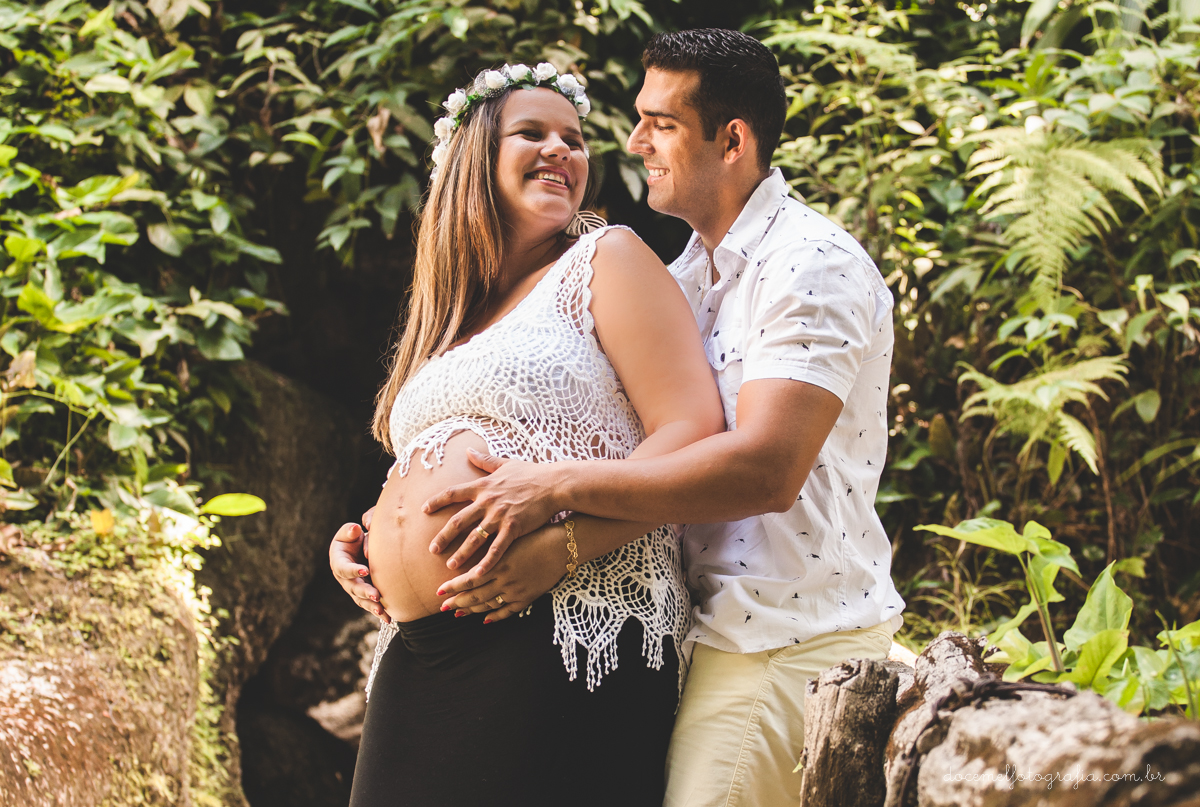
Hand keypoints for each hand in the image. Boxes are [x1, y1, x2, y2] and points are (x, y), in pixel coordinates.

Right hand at [329, 507, 389, 623]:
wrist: (359, 548)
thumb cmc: (354, 538)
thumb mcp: (349, 532)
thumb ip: (350, 531)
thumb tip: (355, 529)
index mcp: (339, 562)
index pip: (344, 568)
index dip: (353, 570)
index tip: (365, 570)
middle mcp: (345, 579)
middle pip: (353, 588)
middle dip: (365, 592)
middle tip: (376, 595)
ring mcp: (354, 589)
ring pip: (361, 600)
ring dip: (372, 606)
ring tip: (382, 611)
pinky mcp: (364, 595)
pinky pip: (370, 605)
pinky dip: (379, 613)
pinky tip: (388, 619)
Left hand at [423, 449, 566, 576]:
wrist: (554, 483)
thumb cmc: (532, 473)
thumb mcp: (505, 464)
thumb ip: (485, 460)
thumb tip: (469, 450)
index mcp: (483, 485)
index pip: (453, 492)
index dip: (437, 501)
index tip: (424, 509)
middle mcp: (487, 501)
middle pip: (458, 520)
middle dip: (444, 536)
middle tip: (432, 550)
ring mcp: (499, 515)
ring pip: (475, 537)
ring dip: (461, 552)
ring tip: (451, 566)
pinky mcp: (514, 527)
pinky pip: (497, 548)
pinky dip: (487, 562)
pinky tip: (478, 573)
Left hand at [436, 522, 567, 623]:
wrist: (562, 544)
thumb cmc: (535, 533)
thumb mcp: (508, 534)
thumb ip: (490, 542)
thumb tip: (470, 541)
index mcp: (498, 562)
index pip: (469, 579)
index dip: (453, 587)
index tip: (438, 591)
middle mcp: (505, 579)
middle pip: (476, 595)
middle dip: (457, 602)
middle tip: (442, 607)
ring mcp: (516, 590)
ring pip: (489, 604)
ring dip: (472, 610)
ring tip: (458, 613)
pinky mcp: (528, 596)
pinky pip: (508, 611)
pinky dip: (495, 616)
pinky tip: (485, 620)